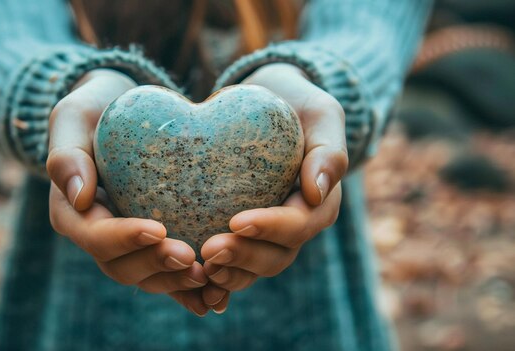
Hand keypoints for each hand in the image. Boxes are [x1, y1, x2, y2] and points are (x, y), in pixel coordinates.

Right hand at [47, 69, 209, 316]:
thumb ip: (67, 154)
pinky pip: (169, 274)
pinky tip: (218, 295)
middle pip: (121, 266)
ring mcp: (126, 245)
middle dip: (155, 266)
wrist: (122, 111)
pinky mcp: (153, 245)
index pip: (94, 235)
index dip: (124, 239)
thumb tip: (80, 196)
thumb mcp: (73, 117)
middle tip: (190, 258)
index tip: (157, 229)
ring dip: (176, 283)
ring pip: (147, 277)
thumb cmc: (95, 109)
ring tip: (209, 279)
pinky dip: (190, 290)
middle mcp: (98, 235)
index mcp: (73, 211)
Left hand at [201, 63, 348, 312]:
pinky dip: (217, 278)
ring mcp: (268, 235)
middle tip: (210, 250)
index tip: (238, 221)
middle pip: (277, 256)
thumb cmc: (297, 105)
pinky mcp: (243, 235)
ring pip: (254, 268)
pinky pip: (233, 265)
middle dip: (244, 257)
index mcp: (319, 202)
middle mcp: (295, 226)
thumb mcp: (321, 115)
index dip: (271, 228)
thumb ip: (328, 151)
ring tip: (200, 267)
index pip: (301, 224)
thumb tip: (316, 192)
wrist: (269, 101)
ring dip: (229, 273)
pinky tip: (195, 278)